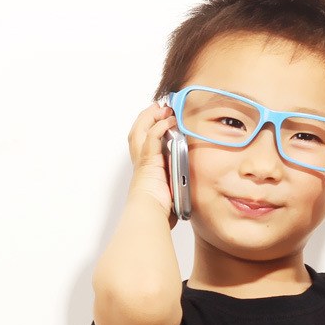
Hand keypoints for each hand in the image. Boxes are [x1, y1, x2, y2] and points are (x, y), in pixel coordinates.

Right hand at [127, 103, 178, 225]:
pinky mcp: (148, 161)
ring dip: (151, 117)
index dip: (149, 131)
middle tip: (158, 108)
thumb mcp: (170, 197)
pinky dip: (158, 126)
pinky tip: (168, 120)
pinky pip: (151, 137)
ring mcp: (143, 161)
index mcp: (146, 171)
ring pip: (141, 130)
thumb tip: (187, 193)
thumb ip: (176, 189)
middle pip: (137, 133)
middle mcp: (141, 163)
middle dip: (146, 118)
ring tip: (163, 109)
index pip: (144, 145)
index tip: (160, 123)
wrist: (149, 216)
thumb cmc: (158, 213)